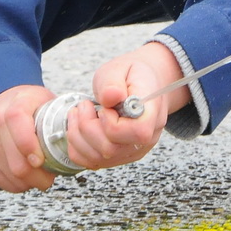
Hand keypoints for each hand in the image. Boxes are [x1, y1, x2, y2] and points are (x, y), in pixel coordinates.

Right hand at [0, 84, 57, 193]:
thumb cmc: (25, 104)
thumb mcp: (44, 100)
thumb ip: (60, 116)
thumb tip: (80, 138)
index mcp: (16, 105)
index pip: (19, 126)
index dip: (31, 147)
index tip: (42, 160)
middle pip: (17, 162)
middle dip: (39, 176)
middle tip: (49, 177)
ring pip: (10, 174)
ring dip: (29, 182)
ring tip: (39, 177)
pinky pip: (0, 181)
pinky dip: (16, 185)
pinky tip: (25, 179)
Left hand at [65, 43, 191, 170]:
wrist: (142, 83)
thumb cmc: (132, 75)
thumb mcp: (120, 68)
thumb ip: (112, 81)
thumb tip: (110, 96)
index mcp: (152, 113)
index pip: (137, 132)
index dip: (112, 123)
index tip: (103, 107)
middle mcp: (146, 138)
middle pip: (111, 148)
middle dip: (87, 127)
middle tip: (84, 106)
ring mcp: (132, 150)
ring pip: (99, 158)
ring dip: (78, 136)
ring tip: (78, 114)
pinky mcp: (118, 157)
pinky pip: (92, 162)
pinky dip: (77, 147)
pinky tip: (78, 128)